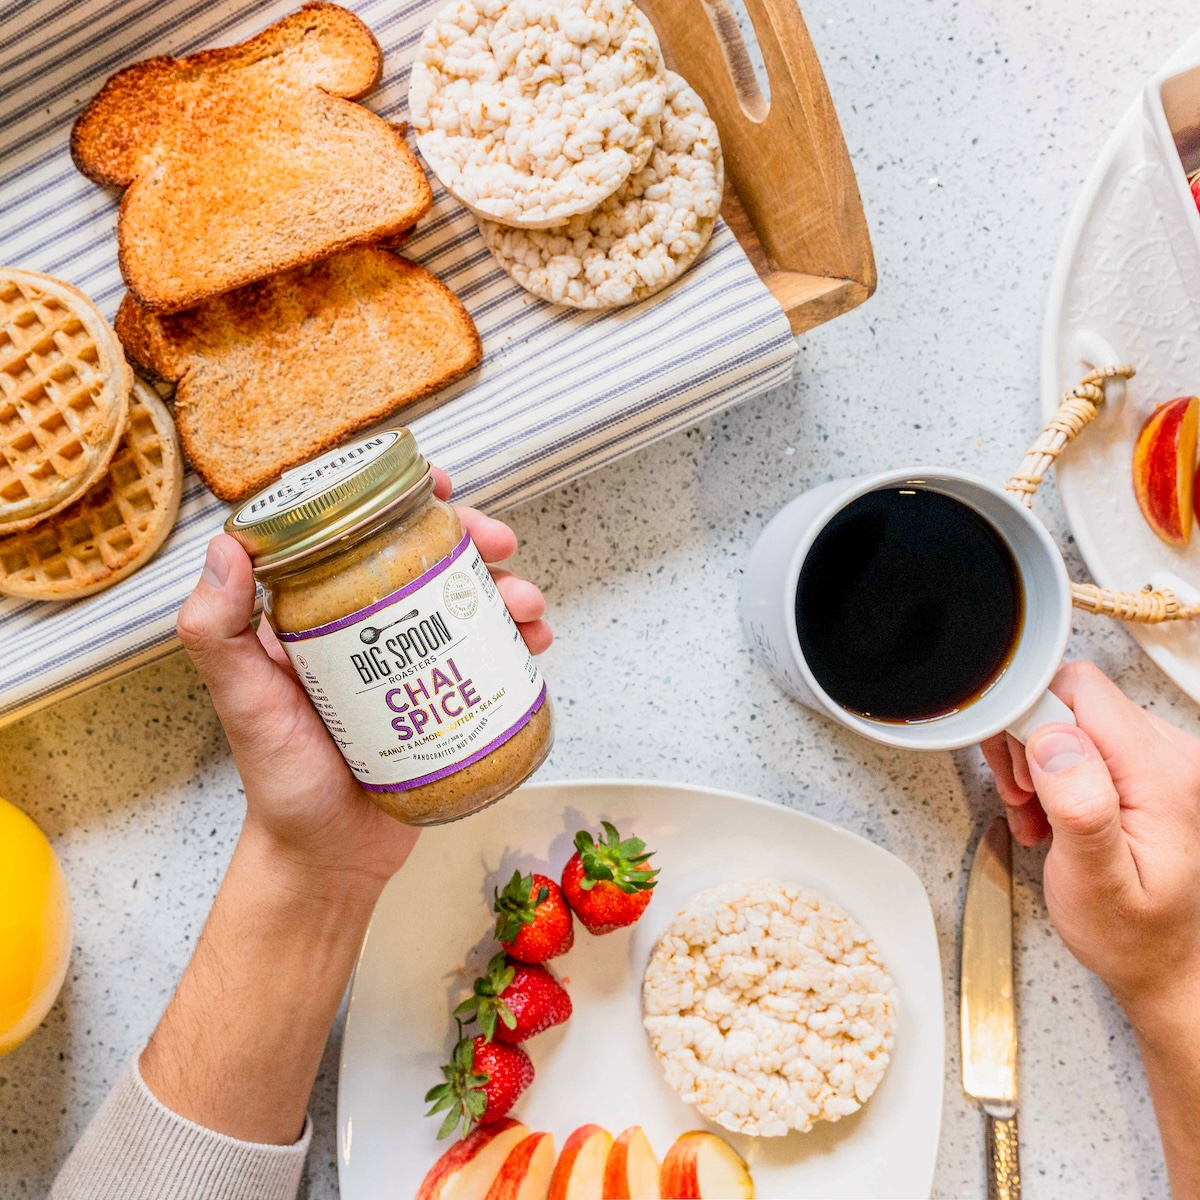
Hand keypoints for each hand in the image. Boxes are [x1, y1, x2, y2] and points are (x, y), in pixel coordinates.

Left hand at [175, 467, 551, 892]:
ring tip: (529, 607)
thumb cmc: (281, 783)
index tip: (437, 485)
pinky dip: (516, 640)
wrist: (329, 860)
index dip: (398, 499)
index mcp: (316, 615)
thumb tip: (227, 544)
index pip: (356, 535)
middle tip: (503, 544)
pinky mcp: (446, 698)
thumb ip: (218, 632)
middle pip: (425, 560)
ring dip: (505, 590)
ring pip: (464, 604)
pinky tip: (535, 643)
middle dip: (472, 540)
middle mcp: (367, 628)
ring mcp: (412, 663)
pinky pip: (486, 655)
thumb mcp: (244, 704)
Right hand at [981, 660, 1199, 1022]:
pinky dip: (1052, 771)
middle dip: (1029, 744)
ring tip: (1033, 810)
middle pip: (1072, 700)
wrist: (1163, 964)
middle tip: (1022, 797)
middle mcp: (1169, 756)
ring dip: (1036, 761)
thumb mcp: (1094, 880)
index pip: (1080, 692)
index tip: (1019, 772)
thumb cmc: (1132, 935)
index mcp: (1162, 774)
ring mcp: (1159, 761)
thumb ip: (1078, 805)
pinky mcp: (1144, 770)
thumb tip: (1054, 740)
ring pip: (1071, 719)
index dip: (1032, 721)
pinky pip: (1082, 741)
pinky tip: (1049, 810)